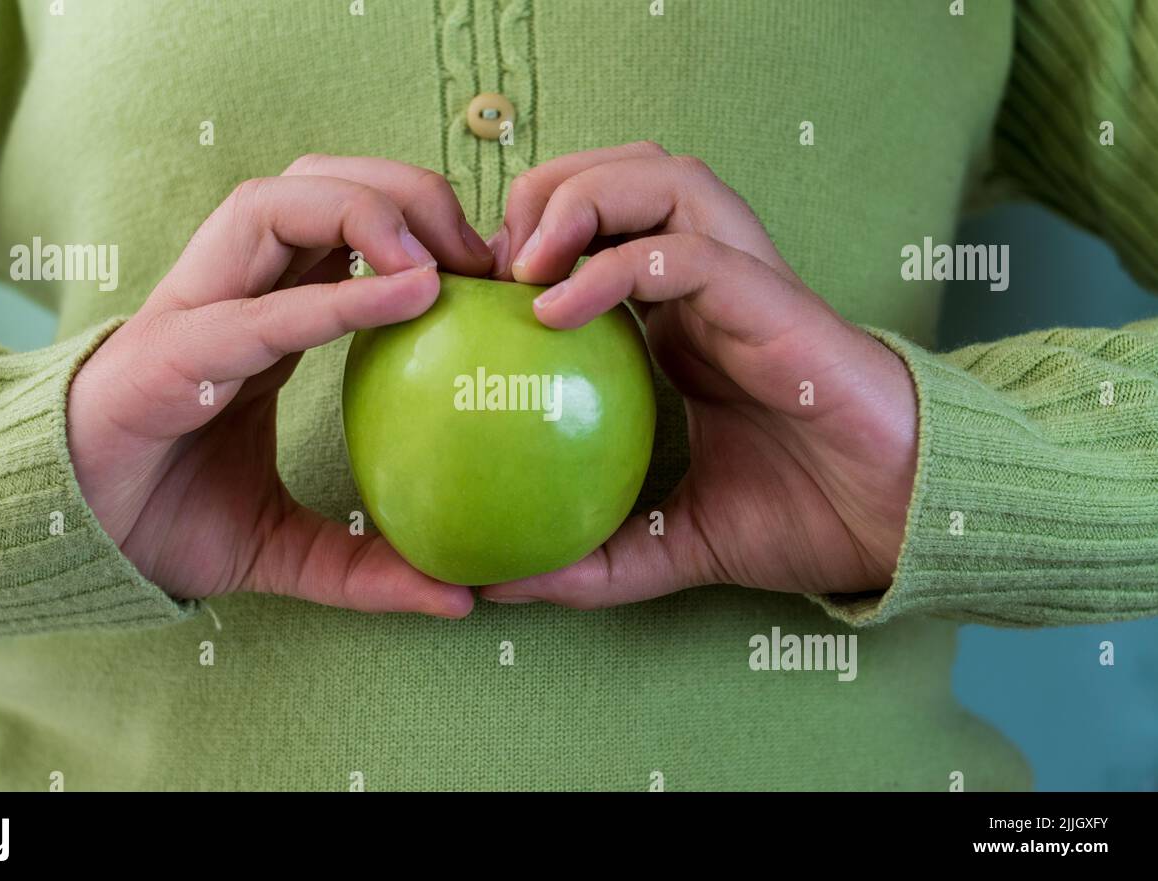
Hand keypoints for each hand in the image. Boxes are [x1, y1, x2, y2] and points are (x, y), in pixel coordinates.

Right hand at [68, 156, 492, 615]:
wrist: (65, 540)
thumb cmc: (167, 520)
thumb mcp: (287, 545)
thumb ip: (366, 566)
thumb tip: (459, 598)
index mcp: (266, 313)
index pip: (348, 228)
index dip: (427, 228)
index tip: (499, 276)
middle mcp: (232, 292)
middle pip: (320, 181)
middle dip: (408, 190)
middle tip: (483, 257)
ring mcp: (194, 310)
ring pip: (277, 201)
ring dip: (370, 209)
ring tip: (443, 263)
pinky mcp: (164, 351)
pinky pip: (257, 307)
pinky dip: (336, 295)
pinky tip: (408, 293)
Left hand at [479, 141, 917, 607]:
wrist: (899, 523)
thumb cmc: (801, 517)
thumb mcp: (670, 543)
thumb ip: (591, 560)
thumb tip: (494, 586)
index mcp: (680, 324)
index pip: (596, 237)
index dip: (527, 245)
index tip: (471, 298)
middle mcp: (708, 285)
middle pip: (620, 177)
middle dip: (546, 191)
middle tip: (491, 262)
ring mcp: (743, 282)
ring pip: (659, 177)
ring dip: (580, 199)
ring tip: (520, 264)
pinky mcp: (771, 297)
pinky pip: (686, 251)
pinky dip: (614, 263)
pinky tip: (554, 308)